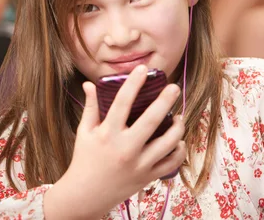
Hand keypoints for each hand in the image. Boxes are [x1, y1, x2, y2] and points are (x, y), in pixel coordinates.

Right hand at [44, 65, 185, 219]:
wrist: (85, 194)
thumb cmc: (84, 159)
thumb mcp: (84, 132)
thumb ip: (91, 107)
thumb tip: (89, 84)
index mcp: (107, 134)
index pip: (122, 102)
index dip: (133, 83)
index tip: (143, 68)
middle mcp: (125, 148)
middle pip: (151, 120)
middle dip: (165, 101)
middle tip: (173, 87)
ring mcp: (139, 164)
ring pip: (167, 142)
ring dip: (177, 127)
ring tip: (178, 117)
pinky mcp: (147, 176)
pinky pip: (171, 162)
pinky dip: (179, 150)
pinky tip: (179, 140)